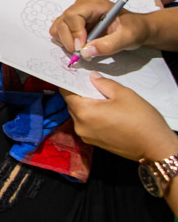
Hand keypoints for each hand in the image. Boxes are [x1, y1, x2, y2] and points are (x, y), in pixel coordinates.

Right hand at [50, 0, 150, 59]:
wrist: (136, 28)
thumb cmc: (134, 29)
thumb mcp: (127, 38)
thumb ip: (108, 45)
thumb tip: (85, 52)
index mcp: (94, 4)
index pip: (72, 15)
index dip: (74, 33)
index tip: (81, 48)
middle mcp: (81, 6)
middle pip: (62, 22)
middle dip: (69, 40)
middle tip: (82, 53)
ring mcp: (75, 14)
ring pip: (58, 28)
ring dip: (66, 42)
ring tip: (82, 49)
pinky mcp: (72, 22)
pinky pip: (59, 32)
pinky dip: (65, 42)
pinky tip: (81, 45)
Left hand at [61, 75, 177, 162]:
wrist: (154, 146)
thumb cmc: (141, 120)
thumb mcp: (124, 94)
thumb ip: (104, 83)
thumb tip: (92, 77)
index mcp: (84, 112)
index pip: (67, 93)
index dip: (71, 82)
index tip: (76, 75)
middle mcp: (80, 126)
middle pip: (72, 104)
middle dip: (80, 94)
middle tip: (93, 85)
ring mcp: (86, 136)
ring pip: (79, 115)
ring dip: (87, 106)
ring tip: (102, 98)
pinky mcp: (94, 142)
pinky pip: (87, 124)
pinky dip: (92, 116)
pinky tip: (106, 112)